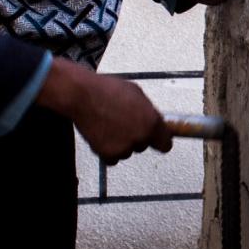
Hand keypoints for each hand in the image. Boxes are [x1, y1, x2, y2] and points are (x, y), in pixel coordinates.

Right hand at [36, 58, 171, 163]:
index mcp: (152, 121)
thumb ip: (148, 110)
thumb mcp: (137, 93)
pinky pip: (113, 158)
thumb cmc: (107, 89)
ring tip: (109, 125)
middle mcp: (141, 136)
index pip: (165, 144)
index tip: (156, 140)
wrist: (82, 95)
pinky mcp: (108, 153)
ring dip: (120, 143)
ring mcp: (125, 147)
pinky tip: (102, 134)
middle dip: (135, 137)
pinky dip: (107, 150)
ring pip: (127, 152)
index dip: (160, 141)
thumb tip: (153, 119)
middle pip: (143, 145)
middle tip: (122, 123)